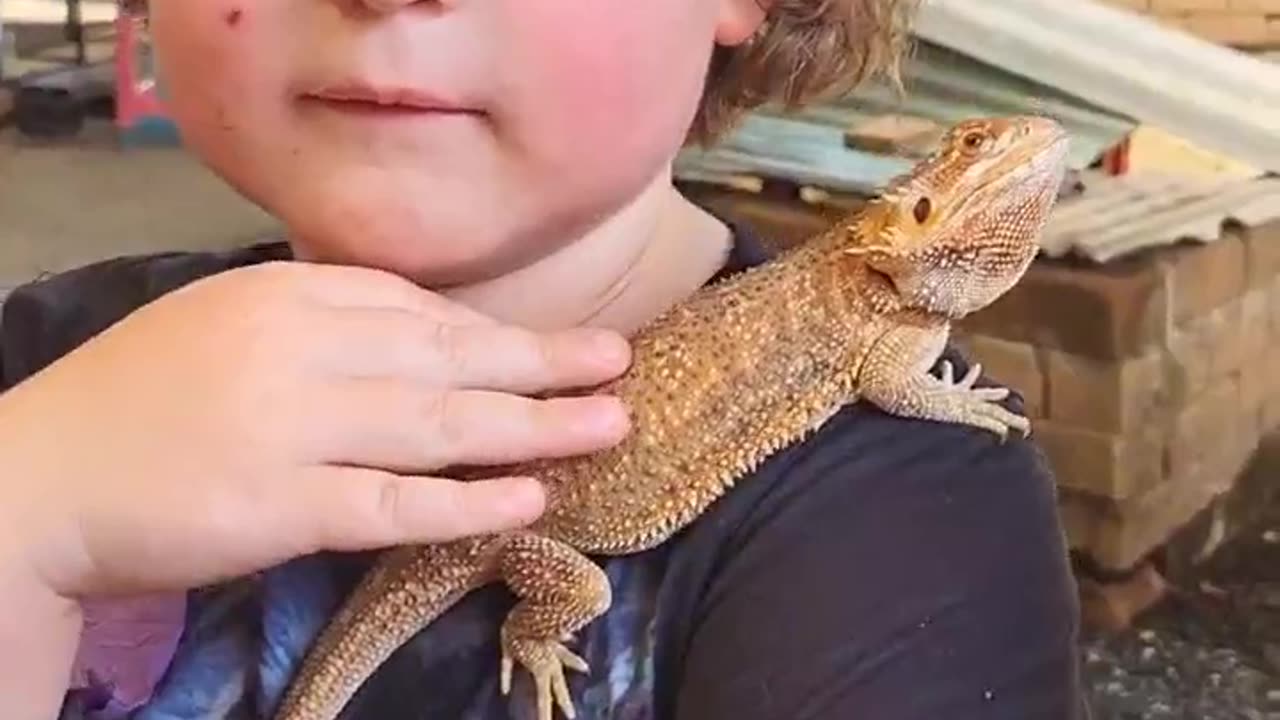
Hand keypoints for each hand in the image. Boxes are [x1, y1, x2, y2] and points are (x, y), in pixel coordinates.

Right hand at [0, 260, 631, 599]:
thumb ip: (322, 322)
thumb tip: (425, 333)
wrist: (46, 476)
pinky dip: (466, 502)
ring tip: (608, 424)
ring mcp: (294, 427)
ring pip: (439, 425)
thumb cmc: (143, 398)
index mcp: (288, 296)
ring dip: (534, 425)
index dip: (496, 332)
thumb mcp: (229, 324)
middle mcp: (301, 349)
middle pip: (448, 356)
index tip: (556, 344)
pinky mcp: (281, 505)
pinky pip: (393, 503)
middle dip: (543, 361)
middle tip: (619, 364)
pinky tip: (529, 499)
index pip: (417, 310)